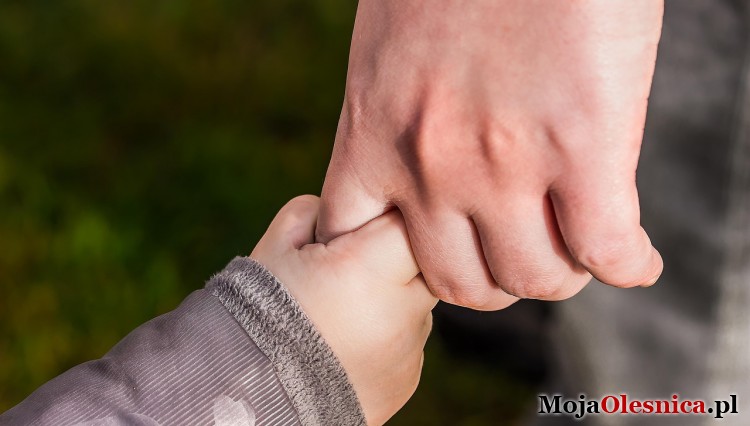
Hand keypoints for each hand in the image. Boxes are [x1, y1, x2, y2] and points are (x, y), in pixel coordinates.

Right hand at [251, 196, 436, 424]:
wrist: (251, 397)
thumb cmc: (257, 314)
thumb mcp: (276, 247)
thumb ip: (316, 213)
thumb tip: (344, 210)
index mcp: (369, 269)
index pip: (408, 221)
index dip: (384, 218)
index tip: (359, 230)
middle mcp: (401, 310)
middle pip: (423, 261)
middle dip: (393, 257)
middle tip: (350, 269)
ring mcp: (409, 348)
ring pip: (417, 302)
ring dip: (391, 298)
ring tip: (340, 312)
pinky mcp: (407, 377)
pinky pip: (408, 339)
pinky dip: (386, 334)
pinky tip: (345, 342)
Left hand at [317, 0, 663, 309]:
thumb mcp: (389, 52)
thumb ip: (399, 118)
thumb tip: (429, 166)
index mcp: (373, 134)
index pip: (354, 247)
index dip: (394, 266)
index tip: (430, 251)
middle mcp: (429, 165)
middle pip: (458, 283)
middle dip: (492, 278)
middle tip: (520, 251)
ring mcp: (503, 163)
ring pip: (532, 279)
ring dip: (559, 273)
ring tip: (577, 250)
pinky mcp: (582, 146)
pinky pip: (606, 251)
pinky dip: (627, 266)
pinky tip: (634, 257)